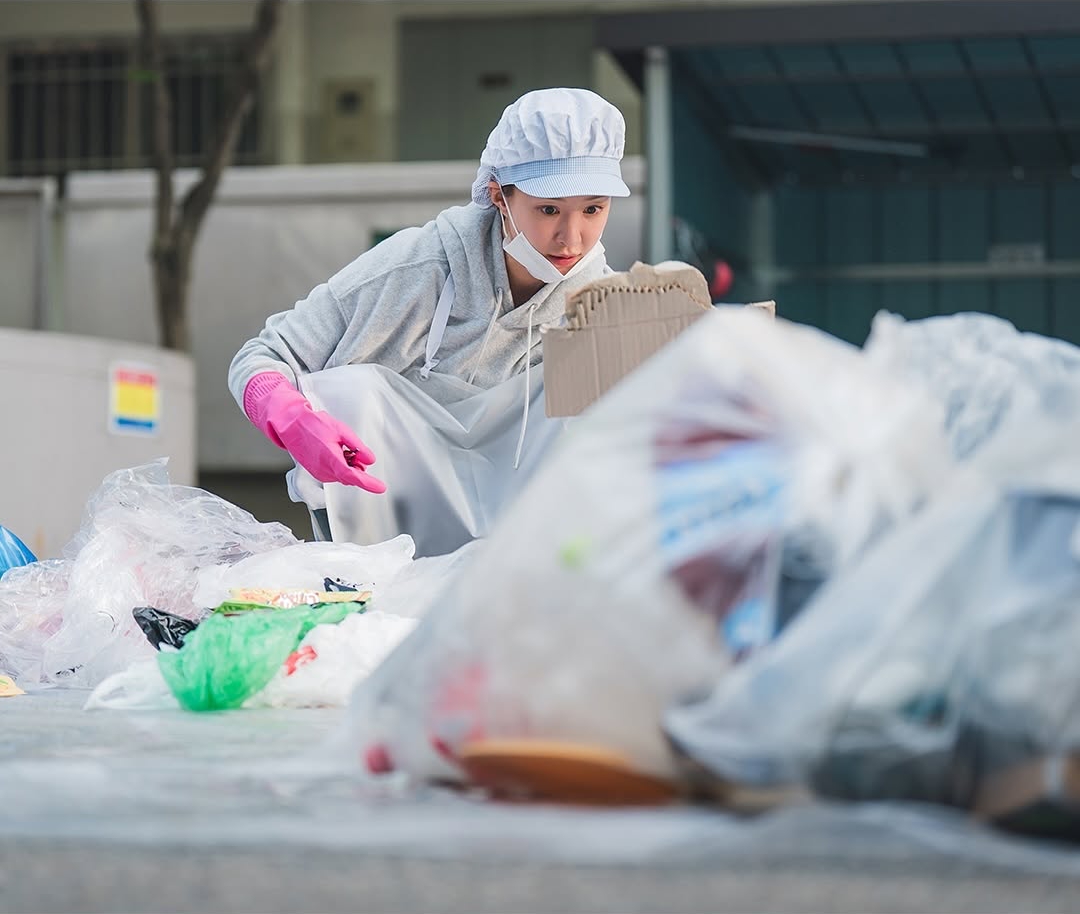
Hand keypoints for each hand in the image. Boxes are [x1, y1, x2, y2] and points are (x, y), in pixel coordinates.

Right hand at [244, 373, 385, 492]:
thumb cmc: (313, 425)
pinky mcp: (316, 473)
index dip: (368, 483)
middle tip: (354, 451)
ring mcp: (319, 473)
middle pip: (350, 476)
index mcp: (331, 459)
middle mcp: (324, 470)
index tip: (380, 488)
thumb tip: (369, 460)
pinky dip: (339, 465)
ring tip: (340, 446)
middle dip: (357, 467)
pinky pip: (334, 473)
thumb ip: (358, 447)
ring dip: (348, 465)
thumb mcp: (342, 431)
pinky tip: (335, 451)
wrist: (292, 425)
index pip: (353, 477)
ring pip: (342, 476)